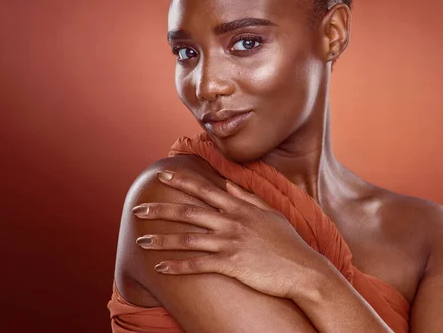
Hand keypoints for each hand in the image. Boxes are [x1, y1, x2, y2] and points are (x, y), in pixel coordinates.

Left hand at [132, 169, 327, 299]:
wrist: (303, 268)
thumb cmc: (287, 241)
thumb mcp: (270, 213)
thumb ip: (248, 197)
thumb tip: (229, 184)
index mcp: (239, 207)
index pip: (205, 189)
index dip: (182, 181)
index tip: (163, 174)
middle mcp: (232, 221)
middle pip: (189, 212)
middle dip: (161, 210)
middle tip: (138, 208)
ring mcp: (231, 242)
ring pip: (188, 239)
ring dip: (162, 240)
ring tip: (141, 241)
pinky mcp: (232, 264)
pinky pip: (199, 265)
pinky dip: (178, 266)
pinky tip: (161, 268)